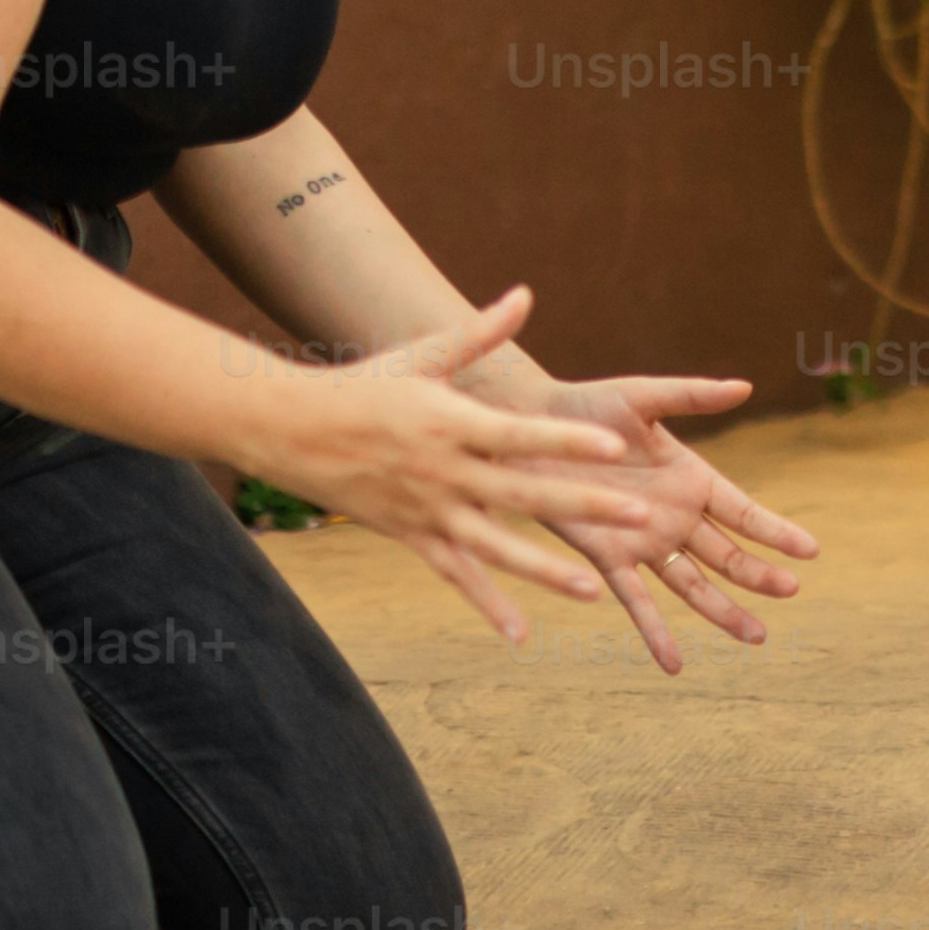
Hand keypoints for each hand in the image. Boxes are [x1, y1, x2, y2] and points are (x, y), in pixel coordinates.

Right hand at [262, 287, 638, 642]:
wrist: (287, 428)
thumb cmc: (362, 384)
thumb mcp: (421, 355)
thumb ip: (479, 332)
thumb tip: (525, 294)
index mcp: (451, 421)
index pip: (521, 435)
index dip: (567, 442)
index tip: (617, 447)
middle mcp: (444, 471)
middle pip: (523, 493)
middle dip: (584, 505)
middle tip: (641, 515)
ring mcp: (427, 510)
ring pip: (495, 548)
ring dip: (544, 571)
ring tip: (594, 592)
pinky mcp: (411, 536)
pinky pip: (455, 576)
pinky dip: (487, 605)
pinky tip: (521, 635)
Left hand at [513, 365, 826, 673]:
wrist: (527, 430)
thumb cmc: (587, 406)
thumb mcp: (644, 396)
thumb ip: (692, 396)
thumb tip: (746, 386)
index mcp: (691, 478)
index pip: (745, 513)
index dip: (776, 532)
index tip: (810, 551)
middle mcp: (675, 516)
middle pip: (727, 555)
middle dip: (759, 575)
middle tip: (791, 591)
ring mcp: (643, 542)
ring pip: (693, 585)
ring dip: (723, 610)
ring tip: (755, 636)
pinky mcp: (607, 558)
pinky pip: (636, 601)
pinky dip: (655, 632)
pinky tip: (673, 664)